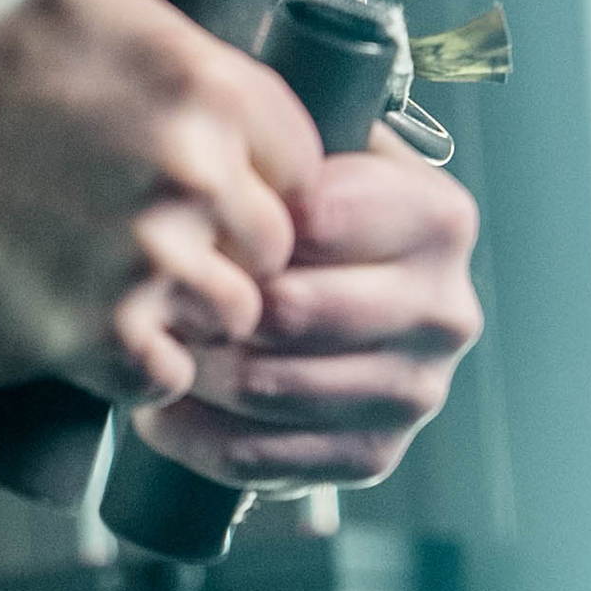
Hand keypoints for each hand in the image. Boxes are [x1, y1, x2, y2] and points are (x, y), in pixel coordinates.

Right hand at [0, 0, 322, 398]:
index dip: (260, 177)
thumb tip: (250, 35)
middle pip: (274, 246)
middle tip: (154, 235)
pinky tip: (91, 320)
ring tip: (115, 279)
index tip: (217, 187)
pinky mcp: (106, 338)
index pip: (304, 160)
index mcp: (201, 83)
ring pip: (231, 314)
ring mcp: (151, 261)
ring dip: (183, 307)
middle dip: (223, 247)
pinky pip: (171, 375)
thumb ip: (179, 21)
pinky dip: (136, 361)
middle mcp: (191, 172)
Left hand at [126, 132, 480, 486]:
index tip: (180, 215)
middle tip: (146, 285)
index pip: (312, 220)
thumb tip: (206, 134)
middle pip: (290, 312)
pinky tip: (164, 404)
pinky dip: (197, 434)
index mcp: (434, 217)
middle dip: (206, 301)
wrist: (323, 279)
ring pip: (270, 387)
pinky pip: (265, 456)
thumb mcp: (300, 144)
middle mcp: (443, 308)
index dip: (231, 221)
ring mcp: (416, 390)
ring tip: (149, 335)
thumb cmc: (293, 202)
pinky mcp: (375, 453)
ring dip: (192, 367)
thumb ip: (271, 135)